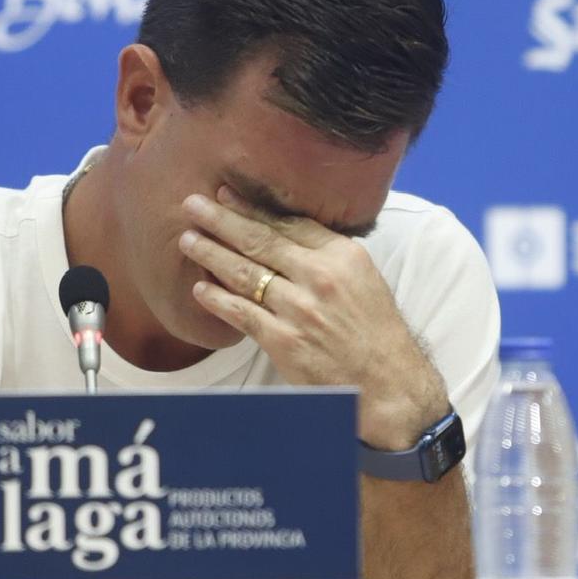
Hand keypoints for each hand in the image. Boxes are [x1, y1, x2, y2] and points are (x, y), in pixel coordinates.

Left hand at [180, 187, 446, 449]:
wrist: (389, 384)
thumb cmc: (377, 333)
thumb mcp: (364, 280)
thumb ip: (328, 256)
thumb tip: (287, 236)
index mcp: (342, 255)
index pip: (288, 223)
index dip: (251, 208)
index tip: (225, 194)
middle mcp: (320, 276)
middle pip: (260, 240)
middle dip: (220, 220)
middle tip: (192, 205)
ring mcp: (299, 309)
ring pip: (244, 273)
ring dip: (211, 254)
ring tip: (188, 240)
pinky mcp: (284, 341)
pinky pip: (241, 314)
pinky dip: (217, 300)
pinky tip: (200, 290)